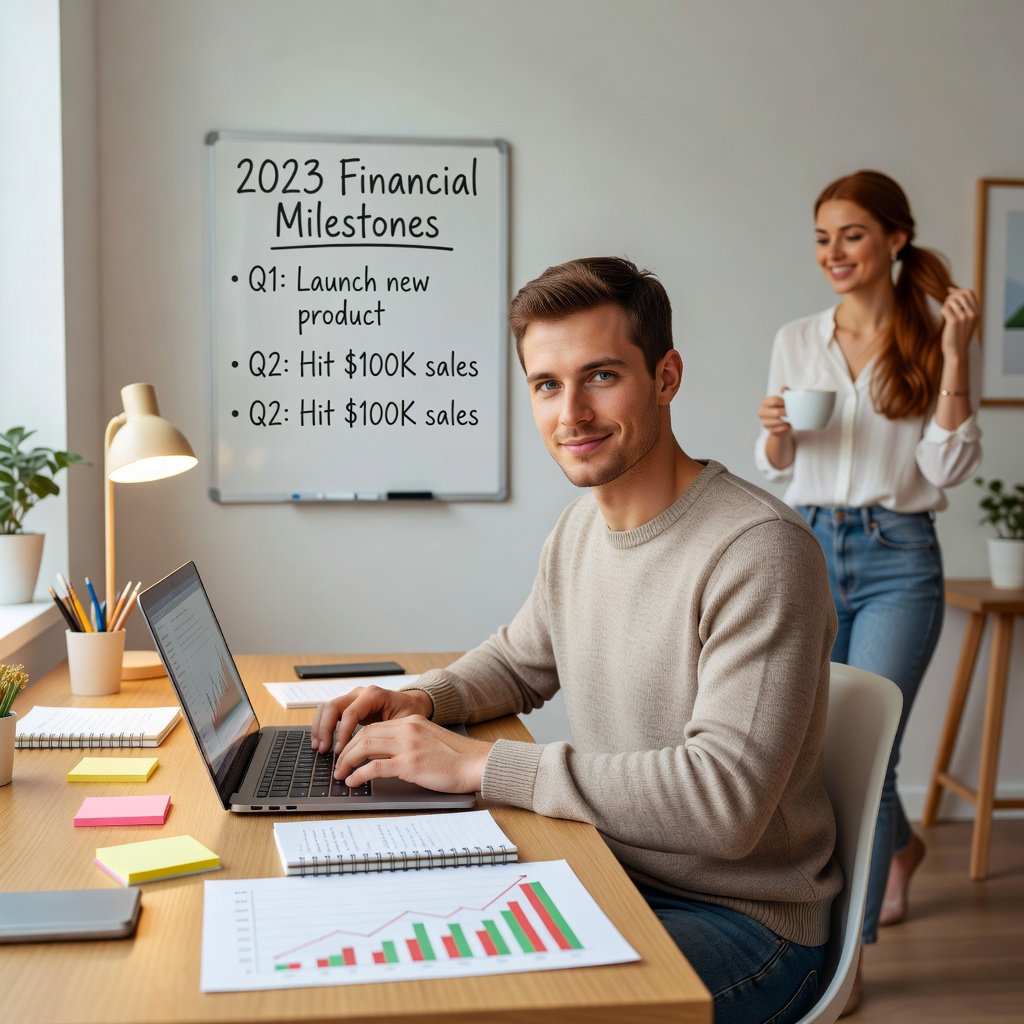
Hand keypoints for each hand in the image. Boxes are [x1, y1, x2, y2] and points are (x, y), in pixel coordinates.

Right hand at [310, 685, 432, 754]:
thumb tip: (371, 757)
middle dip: (325, 729)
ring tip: (319, 747)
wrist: (413, 704)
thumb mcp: (403, 725)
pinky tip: (321, 742)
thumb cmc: (410, 714)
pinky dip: (322, 726)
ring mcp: (352, 698)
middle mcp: (360, 693)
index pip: (350, 712)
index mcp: (374, 695)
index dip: (342, 733)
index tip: (340, 751)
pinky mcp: (348, 706)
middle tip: (324, 750)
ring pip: (326, 707)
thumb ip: (386, 736)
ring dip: (320, 728)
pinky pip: (329, 712)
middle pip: (333, 707)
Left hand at [335, 716, 493, 793]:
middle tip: (337, 765)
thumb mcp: (429, 741)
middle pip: (364, 734)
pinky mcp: (410, 763)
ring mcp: (408, 745)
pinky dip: (359, 774)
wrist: (476, 763)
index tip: (345, 753)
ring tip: (341, 774)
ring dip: (347, 761)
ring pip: (364, 746)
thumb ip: (409, 743)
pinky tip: (354, 782)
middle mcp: (407, 729)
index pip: (373, 726)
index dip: (354, 740)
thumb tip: (385, 758)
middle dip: (345, 750)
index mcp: (411, 721)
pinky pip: (375, 766)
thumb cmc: (457, 758)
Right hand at [759, 393, 791, 435]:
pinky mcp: (768, 429)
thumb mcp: (785, 399)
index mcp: (764, 402)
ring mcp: (763, 422)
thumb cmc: (783, 408)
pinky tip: (789, 425)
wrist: (782, 422)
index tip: (789, 404)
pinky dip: (785, 427)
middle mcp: (761, 412)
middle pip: (776, 412)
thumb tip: (784, 389)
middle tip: (792, 413)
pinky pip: (778, 429)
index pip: (774, 400)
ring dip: (786, 420)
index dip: (784, 402)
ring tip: (791, 419)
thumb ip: (786, 392)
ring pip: (778, 421)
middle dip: (786, 413)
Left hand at [940, 286, 978, 360]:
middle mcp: (973, 313)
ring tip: (946, 312)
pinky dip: (942, 310)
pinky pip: (945, 308)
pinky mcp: (954, 321)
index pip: (969, 292)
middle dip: (951, 295)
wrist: (957, 352)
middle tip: (946, 302)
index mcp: (977, 312)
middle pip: (961, 293)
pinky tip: (944, 317)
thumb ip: (964, 307)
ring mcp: (964, 317)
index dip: (958, 290)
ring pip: (952, 300)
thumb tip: (952, 290)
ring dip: (946, 304)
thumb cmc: (959, 335)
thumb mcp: (967, 320)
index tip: (949, 290)